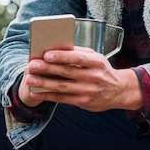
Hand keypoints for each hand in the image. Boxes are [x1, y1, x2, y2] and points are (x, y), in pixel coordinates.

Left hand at [19, 46, 143, 111]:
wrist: (118, 90)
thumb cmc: (102, 70)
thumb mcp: (95, 57)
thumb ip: (78, 52)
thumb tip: (56, 47)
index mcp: (96, 62)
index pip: (77, 58)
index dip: (61, 56)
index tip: (46, 54)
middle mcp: (93, 77)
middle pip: (66, 72)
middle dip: (47, 69)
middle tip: (32, 65)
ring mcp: (88, 90)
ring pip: (62, 87)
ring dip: (44, 83)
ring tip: (30, 79)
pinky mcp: (83, 102)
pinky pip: (62, 99)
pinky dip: (48, 96)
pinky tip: (37, 92)